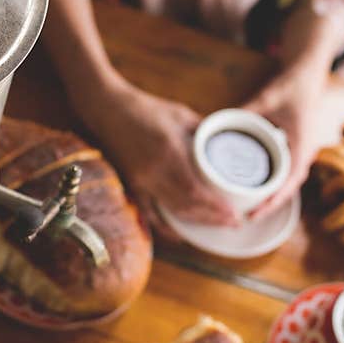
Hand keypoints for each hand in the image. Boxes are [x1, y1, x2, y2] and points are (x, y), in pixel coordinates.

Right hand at [83, 83, 238, 238]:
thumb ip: (205, 131)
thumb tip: (230, 143)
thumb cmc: (147, 108)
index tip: (234, 214)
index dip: (215, 208)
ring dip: (195, 223)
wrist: (109, 109)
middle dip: (212, 219)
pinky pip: (151, 214)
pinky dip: (167, 227)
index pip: (194, 191)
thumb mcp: (182, 115)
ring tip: (217, 225)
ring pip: (171, 213)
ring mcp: (140, 181)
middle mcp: (153, 172)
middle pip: (186, 207)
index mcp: (169, 152)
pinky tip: (182, 233)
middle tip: (234, 223)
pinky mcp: (132, 186)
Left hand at [245, 0, 343, 217]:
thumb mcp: (266, 99)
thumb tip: (217, 121)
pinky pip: (281, 175)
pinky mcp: (290, 152)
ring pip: (285, 185)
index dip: (274, 199)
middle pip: (287, 190)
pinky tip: (251, 193)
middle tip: (245, 218)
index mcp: (302, 146)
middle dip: (268, 206)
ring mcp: (298, 154)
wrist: (306, 78)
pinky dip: (269, 187)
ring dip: (269, 199)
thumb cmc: (290, 88)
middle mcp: (302, 154)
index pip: (290, 181)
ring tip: (246, 211)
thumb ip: (245, 110)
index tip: (257, 212)